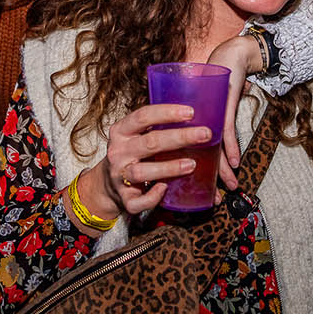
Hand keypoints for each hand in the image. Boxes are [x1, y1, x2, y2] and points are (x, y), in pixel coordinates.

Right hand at [81, 103, 208, 219]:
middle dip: (179, 137)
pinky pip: (138, 201)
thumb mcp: (137, 136)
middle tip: (204, 135)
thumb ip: (160, 129)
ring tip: (192, 164)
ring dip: (169, 168)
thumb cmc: (132, 155)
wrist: (107, 183)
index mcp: (121, 131)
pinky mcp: (124, 199)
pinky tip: (166, 188)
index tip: (190, 112)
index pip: (142, 116)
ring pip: (141, 172)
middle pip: (149, 142)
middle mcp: (118, 152)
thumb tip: (203, 127)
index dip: (167, 113)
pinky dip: (153, 197)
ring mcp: (119, 176)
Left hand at [203, 34, 263, 189]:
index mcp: (188, 119)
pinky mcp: (221, 105)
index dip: (194, 169)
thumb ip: (209, 120)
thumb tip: (209, 143)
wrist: (231, 56)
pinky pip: (226, 131)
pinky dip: (231, 147)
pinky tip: (235, 162)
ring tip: (229, 185)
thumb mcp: (211, 103)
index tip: (199, 188)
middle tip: (219, 195)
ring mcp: (208, 112)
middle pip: (201, 151)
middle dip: (213, 175)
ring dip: (223, 167)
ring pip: (214, 146)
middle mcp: (197, 117)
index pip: (187, 148)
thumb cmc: (218, 79)